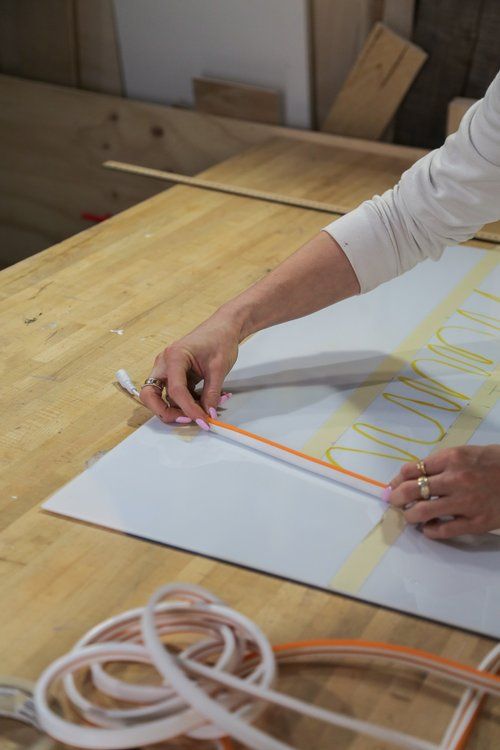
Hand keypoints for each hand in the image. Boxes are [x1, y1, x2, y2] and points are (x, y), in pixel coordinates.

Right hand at [139, 310, 240, 424]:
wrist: (224, 327)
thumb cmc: (220, 340)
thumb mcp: (219, 369)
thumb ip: (212, 393)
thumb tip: (208, 414)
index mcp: (174, 357)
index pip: (175, 390)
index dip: (188, 409)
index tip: (203, 420)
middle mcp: (164, 364)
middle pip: (150, 395)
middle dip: (165, 411)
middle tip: (186, 419)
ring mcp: (167, 370)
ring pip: (163, 397)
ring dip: (182, 408)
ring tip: (207, 409)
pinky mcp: (175, 376)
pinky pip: (176, 395)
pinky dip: (189, 402)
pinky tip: (207, 401)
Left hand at [387, 445, 499, 538]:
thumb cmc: (495, 462)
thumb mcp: (467, 453)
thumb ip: (442, 463)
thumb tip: (413, 474)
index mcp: (452, 458)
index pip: (413, 469)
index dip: (398, 479)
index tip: (393, 485)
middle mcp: (456, 479)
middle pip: (412, 490)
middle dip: (397, 498)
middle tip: (394, 502)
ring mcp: (465, 502)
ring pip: (423, 512)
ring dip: (410, 515)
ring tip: (409, 516)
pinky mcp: (476, 522)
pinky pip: (444, 530)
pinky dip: (430, 531)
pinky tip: (428, 529)